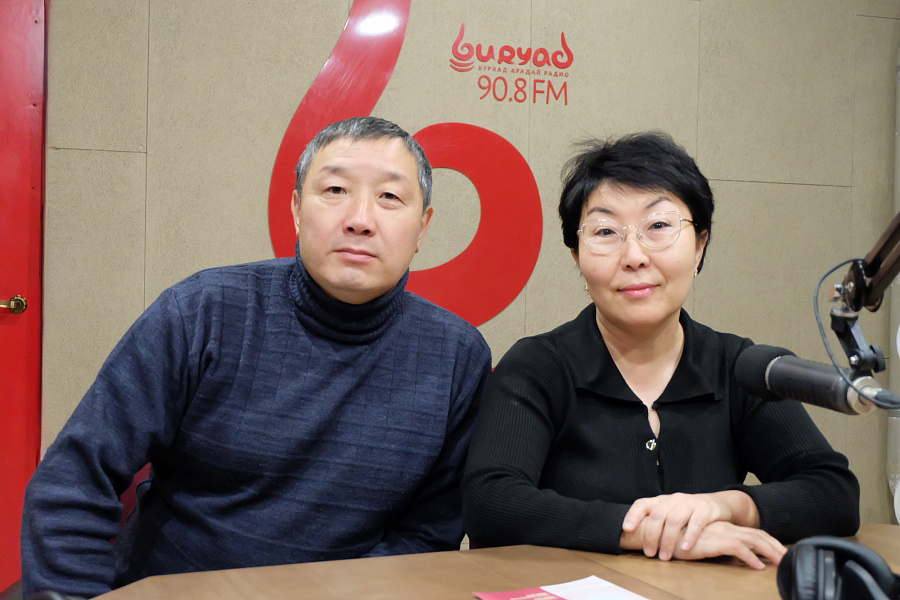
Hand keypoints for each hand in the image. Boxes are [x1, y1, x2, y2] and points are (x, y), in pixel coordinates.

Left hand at [621, 491, 758, 560]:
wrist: (716, 505)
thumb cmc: (688, 514)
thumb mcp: (670, 513)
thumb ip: (656, 522)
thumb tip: (634, 540)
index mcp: (661, 501)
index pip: (642, 504)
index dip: (632, 515)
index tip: (626, 529)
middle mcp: (673, 500)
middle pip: (657, 515)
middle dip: (651, 536)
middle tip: (649, 553)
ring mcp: (689, 503)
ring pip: (674, 520)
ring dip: (668, 540)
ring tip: (665, 557)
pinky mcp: (704, 509)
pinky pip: (696, 523)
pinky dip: (689, 536)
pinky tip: (685, 548)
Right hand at [672, 521, 785, 568]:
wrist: (663, 533)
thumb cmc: (679, 541)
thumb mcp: (704, 545)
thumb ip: (720, 550)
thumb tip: (735, 562)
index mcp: (724, 528)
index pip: (752, 533)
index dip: (768, 542)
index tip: (780, 552)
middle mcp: (726, 528)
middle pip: (757, 535)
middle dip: (775, 546)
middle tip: (789, 557)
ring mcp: (721, 533)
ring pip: (753, 540)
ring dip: (770, 550)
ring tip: (782, 562)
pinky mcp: (714, 541)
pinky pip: (738, 548)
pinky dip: (751, 557)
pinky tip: (759, 566)